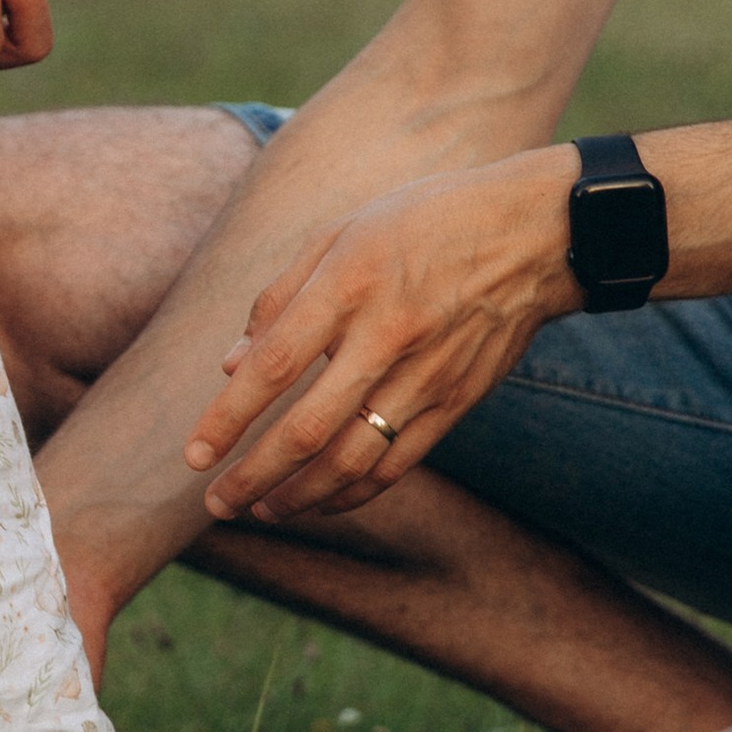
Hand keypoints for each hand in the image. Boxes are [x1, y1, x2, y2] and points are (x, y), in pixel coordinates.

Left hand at [182, 150, 576, 522]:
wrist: (537, 234)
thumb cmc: (426, 222)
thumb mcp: (343, 232)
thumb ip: (279, 298)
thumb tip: (230, 366)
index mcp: (348, 284)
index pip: (274, 366)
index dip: (229, 417)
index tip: (194, 454)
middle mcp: (386, 335)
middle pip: (307, 428)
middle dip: (253, 475)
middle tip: (216, 503)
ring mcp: (426, 375)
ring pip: (353, 460)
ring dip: (299, 496)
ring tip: (260, 510)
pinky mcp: (457, 402)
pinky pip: (396, 464)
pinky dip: (353, 493)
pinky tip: (320, 500)